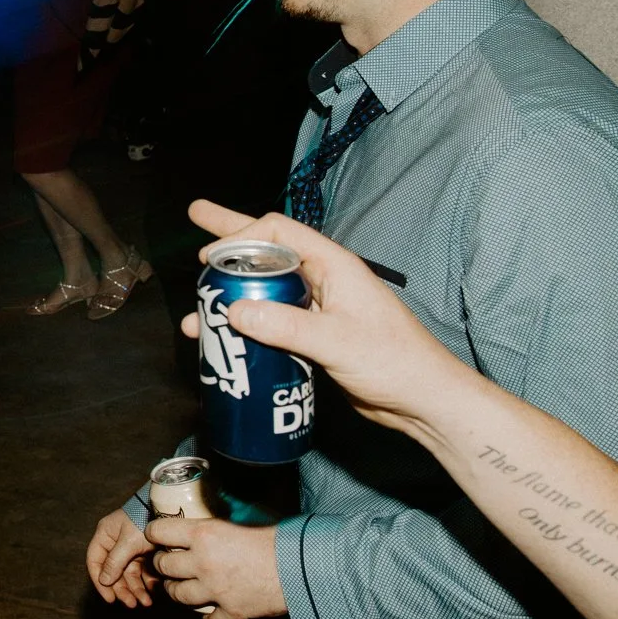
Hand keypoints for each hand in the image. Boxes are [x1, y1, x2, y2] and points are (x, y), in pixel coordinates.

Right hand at [86, 508, 159, 606]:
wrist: (169, 509)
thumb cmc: (144, 520)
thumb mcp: (128, 542)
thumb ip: (114, 562)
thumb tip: (104, 581)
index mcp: (105, 536)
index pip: (95, 562)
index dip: (100, 582)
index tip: (110, 598)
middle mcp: (115, 543)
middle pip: (114, 572)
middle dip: (123, 590)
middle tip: (132, 604)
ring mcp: (130, 548)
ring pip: (129, 574)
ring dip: (136, 590)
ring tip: (145, 603)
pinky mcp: (145, 552)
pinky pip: (143, 571)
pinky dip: (147, 582)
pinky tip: (154, 591)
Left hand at [143, 517, 284, 618]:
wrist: (301, 568)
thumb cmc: (275, 540)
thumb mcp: (239, 522)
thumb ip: (215, 527)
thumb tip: (203, 522)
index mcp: (203, 535)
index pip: (159, 531)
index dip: (155, 533)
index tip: (156, 535)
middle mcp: (202, 563)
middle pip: (164, 566)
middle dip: (163, 564)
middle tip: (169, 561)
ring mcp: (214, 590)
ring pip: (177, 595)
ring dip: (176, 591)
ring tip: (180, 586)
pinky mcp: (231, 611)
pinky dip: (209, 618)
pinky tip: (211, 613)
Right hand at [182, 200, 470, 439]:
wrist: (422, 401)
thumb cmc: (395, 362)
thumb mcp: (338, 341)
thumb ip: (286, 326)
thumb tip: (234, 310)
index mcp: (333, 266)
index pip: (279, 232)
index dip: (241, 236)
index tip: (209, 254)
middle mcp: (322, 281)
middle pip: (266, 251)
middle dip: (229, 238)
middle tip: (196, 217)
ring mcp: (317, 309)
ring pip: (263, 291)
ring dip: (229, 297)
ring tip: (195, 312)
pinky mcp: (313, 337)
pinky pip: (270, 322)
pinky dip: (244, 328)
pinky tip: (225, 344)